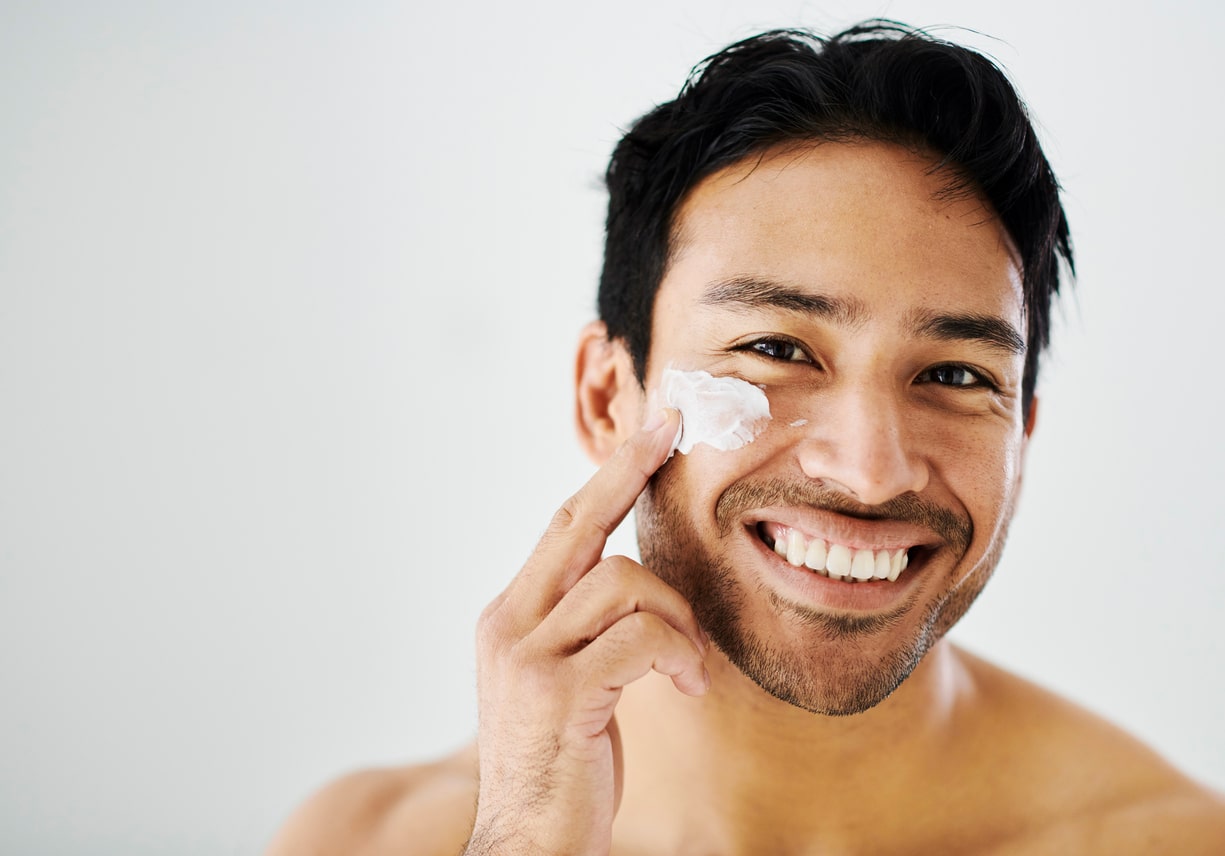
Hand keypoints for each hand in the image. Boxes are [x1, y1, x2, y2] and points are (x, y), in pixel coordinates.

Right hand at [465, 408, 708, 855]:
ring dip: (677, 617)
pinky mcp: (558, 692)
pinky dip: (678, 654)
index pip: (562, 526)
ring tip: (689, 663)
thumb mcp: (564, 684)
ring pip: (623, 581)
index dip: (609, 476)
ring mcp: (526, 656)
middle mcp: (508, 624)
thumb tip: (628, 580)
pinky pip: (641, 637)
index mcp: (509, 618)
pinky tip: (686, 687)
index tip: (649, 433)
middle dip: (629, 474)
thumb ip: (582, 629)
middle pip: (578, 522)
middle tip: (672, 437)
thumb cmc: (559, 767)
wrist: (529, 845)